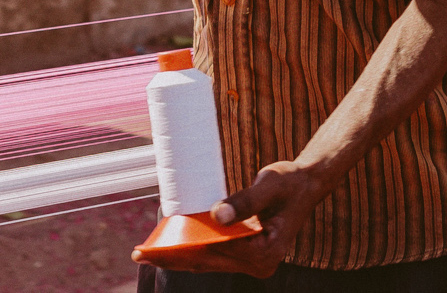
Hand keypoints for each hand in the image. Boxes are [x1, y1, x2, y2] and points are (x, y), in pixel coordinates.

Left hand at [133, 162, 322, 276]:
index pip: (219, 251)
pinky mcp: (246, 256)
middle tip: (140, 253)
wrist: (305, 185)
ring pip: (207, 262)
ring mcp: (253, 263)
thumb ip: (246, 201)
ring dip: (178, 257)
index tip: (160, 245)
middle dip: (173, 257)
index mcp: (267, 252)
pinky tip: (170, 248)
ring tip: (147, 253)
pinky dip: (191, 252)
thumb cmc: (290, 182)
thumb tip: (217, 215)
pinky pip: (213, 256)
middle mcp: (260, 264)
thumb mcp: (270, 185)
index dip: (187, 247)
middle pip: (208, 261)